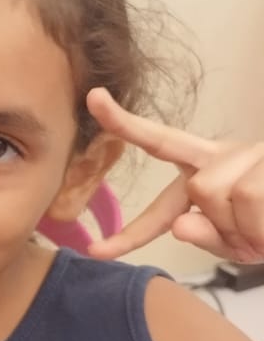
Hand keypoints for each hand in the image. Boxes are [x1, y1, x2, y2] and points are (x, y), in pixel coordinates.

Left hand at [87, 87, 263, 261]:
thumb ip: (205, 236)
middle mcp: (229, 151)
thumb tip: (181, 227)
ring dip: (249, 231)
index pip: (160, 143)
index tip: (94, 97)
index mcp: (208, 163)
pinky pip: (252, 201)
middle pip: (199, 189)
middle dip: (224, 227)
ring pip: (223, 196)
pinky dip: (263, 230)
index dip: (124, 122)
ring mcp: (256, 153)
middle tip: (254, 239)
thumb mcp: (239, 243)